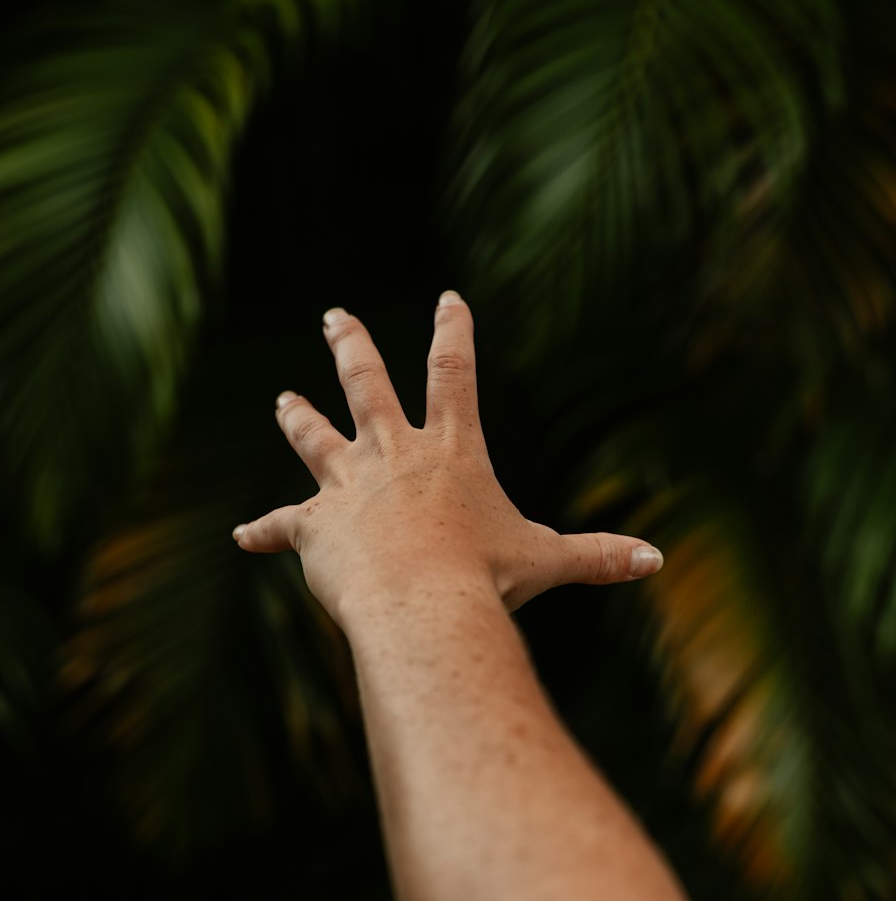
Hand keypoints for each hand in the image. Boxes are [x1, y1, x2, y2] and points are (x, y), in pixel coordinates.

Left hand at [232, 292, 662, 628]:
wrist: (419, 603)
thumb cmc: (486, 579)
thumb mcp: (547, 562)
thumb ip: (599, 556)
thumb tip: (657, 562)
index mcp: (451, 450)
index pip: (453, 373)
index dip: (452, 331)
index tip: (447, 298)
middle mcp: (394, 454)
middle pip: (367, 383)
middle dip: (351, 346)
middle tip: (333, 318)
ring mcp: (349, 485)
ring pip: (315, 437)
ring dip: (298, 417)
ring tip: (283, 400)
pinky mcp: (315, 525)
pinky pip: (282, 525)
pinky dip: (265, 532)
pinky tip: (242, 537)